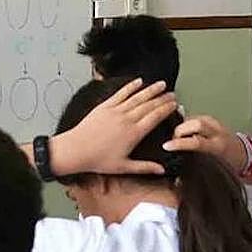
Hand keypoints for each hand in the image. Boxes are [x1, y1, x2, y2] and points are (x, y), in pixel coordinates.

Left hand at [48, 79, 177, 175]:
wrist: (76, 150)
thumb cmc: (98, 160)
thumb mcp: (124, 167)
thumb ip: (145, 167)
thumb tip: (162, 170)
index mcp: (134, 134)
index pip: (155, 117)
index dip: (166, 109)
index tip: (175, 104)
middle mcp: (127, 119)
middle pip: (149, 105)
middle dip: (162, 98)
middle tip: (172, 94)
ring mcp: (115, 111)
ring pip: (137, 97)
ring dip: (151, 90)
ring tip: (161, 84)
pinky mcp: (104, 106)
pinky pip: (120, 94)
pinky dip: (130, 86)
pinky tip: (138, 81)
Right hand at [162, 115, 246, 171]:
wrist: (247, 156)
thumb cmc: (231, 165)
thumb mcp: (215, 169)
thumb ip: (197, 167)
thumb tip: (177, 174)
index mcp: (219, 148)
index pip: (196, 142)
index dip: (179, 143)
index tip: (167, 145)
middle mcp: (219, 133)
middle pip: (196, 123)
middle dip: (180, 129)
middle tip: (173, 139)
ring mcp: (218, 125)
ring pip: (197, 117)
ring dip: (184, 125)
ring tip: (178, 135)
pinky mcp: (215, 121)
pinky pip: (199, 117)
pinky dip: (189, 122)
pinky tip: (185, 129)